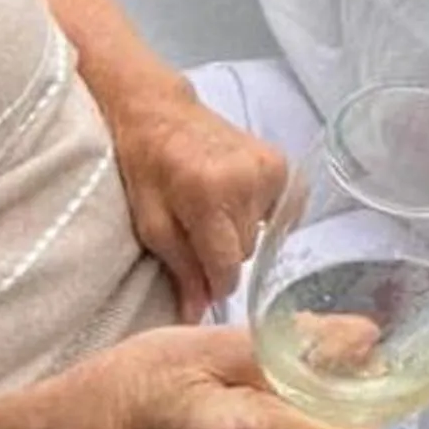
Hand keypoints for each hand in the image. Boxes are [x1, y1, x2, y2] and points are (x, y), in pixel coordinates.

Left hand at [105, 87, 287, 321]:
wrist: (161, 115)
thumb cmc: (146, 168)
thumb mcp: (150, 223)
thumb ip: (179, 268)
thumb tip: (196, 313)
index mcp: (209, 196)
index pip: (227, 267)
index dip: (212, 282)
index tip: (198, 277)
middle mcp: (246, 181)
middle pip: (244, 253)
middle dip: (221, 252)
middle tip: (197, 230)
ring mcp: (269, 169)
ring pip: (260, 235)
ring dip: (238, 231)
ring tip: (213, 209)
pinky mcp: (281, 163)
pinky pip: (277, 213)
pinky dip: (259, 214)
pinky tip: (236, 199)